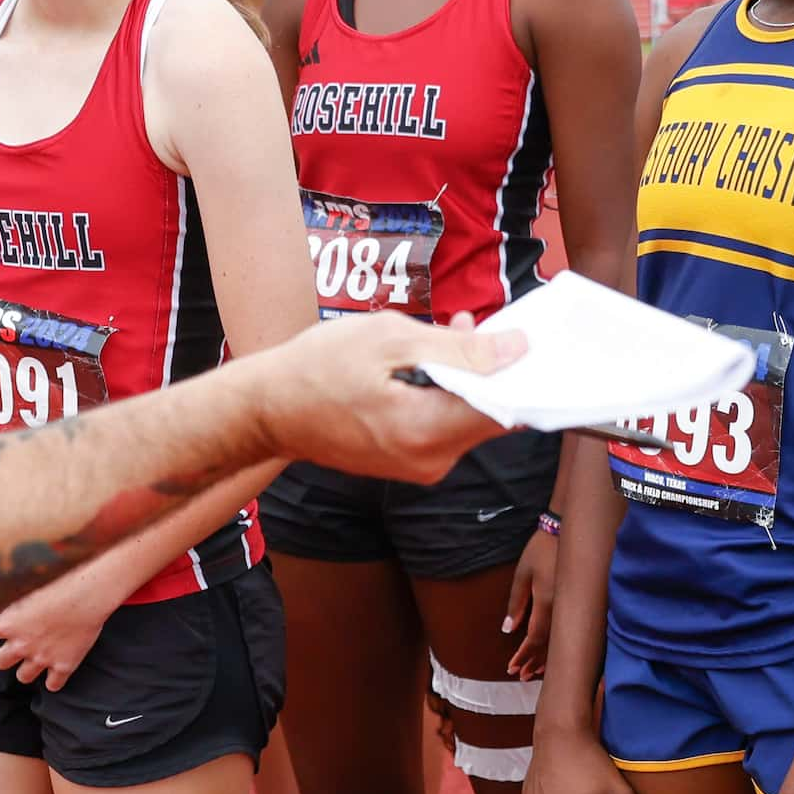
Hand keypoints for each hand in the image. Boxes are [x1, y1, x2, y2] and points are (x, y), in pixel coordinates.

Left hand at [0, 569, 118, 689]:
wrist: (88, 595)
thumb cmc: (60, 584)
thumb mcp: (31, 590)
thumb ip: (18, 606)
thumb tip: (12, 608)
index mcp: (8, 625)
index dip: (8, 626)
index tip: (19, 620)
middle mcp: (21, 645)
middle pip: (0, 662)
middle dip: (8, 655)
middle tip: (21, 646)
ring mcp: (42, 658)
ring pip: (23, 677)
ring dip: (29, 668)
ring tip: (39, 657)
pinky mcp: (63, 666)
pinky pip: (53, 685)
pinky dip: (54, 680)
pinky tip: (58, 669)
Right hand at [262, 313, 522, 483]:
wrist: (266, 410)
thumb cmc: (318, 368)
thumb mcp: (390, 339)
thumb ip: (458, 349)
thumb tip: (516, 350)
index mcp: (428, 432)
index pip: (506, 409)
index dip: (521, 373)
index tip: (527, 341)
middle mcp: (431, 462)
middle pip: (488, 414)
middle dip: (487, 369)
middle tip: (472, 326)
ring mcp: (418, 468)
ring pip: (465, 417)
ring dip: (462, 377)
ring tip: (443, 334)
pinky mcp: (408, 462)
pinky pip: (442, 425)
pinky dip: (442, 394)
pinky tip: (426, 361)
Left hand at [501, 528, 557, 679]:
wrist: (568, 532)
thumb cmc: (541, 550)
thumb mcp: (522, 573)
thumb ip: (516, 603)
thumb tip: (509, 630)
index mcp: (546, 601)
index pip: (534, 638)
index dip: (523, 655)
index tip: (512, 668)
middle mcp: (561, 608)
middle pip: (548, 645)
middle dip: (533, 662)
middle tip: (520, 676)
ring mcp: (572, 606)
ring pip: (560, 640)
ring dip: (547, 658)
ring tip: (534, 672)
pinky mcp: (577, 603)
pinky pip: (567, 630)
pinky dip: (559, 645)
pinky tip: (553, 654)